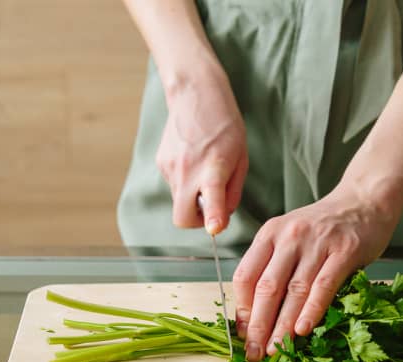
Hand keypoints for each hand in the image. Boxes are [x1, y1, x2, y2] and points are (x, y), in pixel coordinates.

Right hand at [156, 69, 247, 233]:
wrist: (195, 93)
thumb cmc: (225, 126)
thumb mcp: (241, 158)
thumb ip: (232, 191)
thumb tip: (221, 218)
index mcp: (213, 166)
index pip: (211, 199)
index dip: (213, 218)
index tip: (215, 228)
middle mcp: (187, 169)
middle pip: (182, 218)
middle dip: (195, 221)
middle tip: (209, 207)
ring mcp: (170, 167)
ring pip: (179, 200)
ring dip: (192, 195)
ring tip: (204, 168)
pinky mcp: (161, 163)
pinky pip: (174, 185)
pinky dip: (185, 182)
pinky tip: (193, 159)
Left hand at [232, 186, 399, 361]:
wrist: (363, 200)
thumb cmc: (324, 226)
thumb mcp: (290, 236)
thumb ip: (274, 266)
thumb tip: (257, 313)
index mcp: (270, 234)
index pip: (245, 276)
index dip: (242, 310)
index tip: (242, 335)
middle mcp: (289, 236)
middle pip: (266, 287)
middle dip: (258, 326)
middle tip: (254, 352)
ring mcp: (316, 243)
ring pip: (294, 291)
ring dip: (282, 325)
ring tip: (276, 350)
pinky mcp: (344, 251)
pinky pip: (323, 286)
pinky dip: (311, 310)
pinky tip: (303, 330)